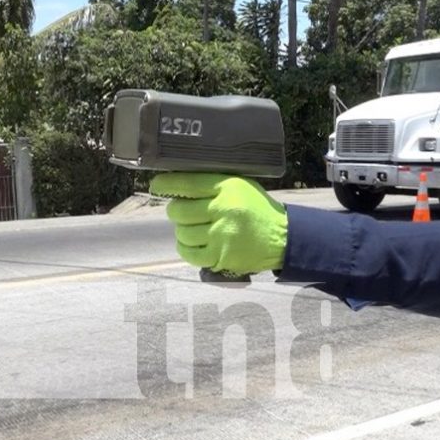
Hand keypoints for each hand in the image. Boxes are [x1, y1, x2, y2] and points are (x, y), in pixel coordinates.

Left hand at [150, 173, 287, 274]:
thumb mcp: (241, 186)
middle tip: (182, 212)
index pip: (187, 183)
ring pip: (182, 232)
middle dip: (176, 211)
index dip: (166, 184)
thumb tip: (179, 184)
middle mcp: (222, 209)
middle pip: (179, 210)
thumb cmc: (258, 209)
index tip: (157, 186)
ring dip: (182, 231)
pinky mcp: (220, 255)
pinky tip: (192, 243)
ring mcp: (221, 235)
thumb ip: (214, 185)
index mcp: (227, 188)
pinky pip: (190, 253)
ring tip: (192, 228)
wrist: (282, 238)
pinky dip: (186, 248)